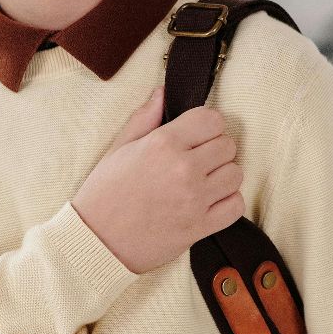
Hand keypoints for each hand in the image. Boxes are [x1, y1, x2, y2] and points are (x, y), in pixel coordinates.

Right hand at [72, 86, 244, 273]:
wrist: (97, 241)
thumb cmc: (104, 193)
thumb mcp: (118, 148)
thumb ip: (144, 118)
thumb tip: (163, 92)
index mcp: (163, 144)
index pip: (212, 119)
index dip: (207, 126)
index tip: (197, 136)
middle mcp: (184, 169)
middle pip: (228, 146)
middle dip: (215, 150)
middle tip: (196, 160)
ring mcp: (195, 199)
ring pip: (235, 175)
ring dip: (223, 176)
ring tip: (202, 182)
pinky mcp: (200, 227)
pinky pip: (236, 206)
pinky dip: (227, 203)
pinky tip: (209, 202)